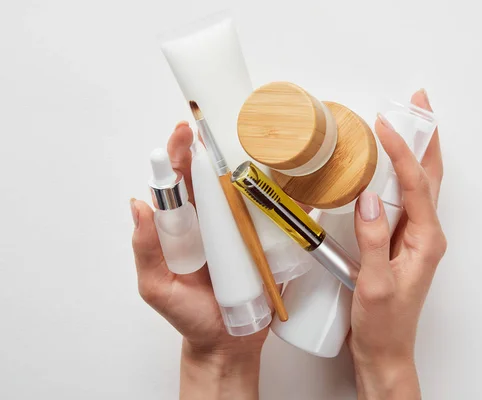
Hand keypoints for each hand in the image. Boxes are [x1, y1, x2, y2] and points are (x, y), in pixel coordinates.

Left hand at [130, 122, 266, 399]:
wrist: (227, 343)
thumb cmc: (189, 316)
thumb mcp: (157, 287)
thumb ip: (146, 250)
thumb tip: (138, 205)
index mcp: (182, 227)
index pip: (178, 183)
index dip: (177, 156)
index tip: (182, 132)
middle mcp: (211, 222)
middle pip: (212, 178)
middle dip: (214, 149)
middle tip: (220, 127)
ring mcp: (240, 230)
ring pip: (244, 190)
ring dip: (251, 165)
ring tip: (258, 143)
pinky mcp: (266, 243)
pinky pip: (274, 216)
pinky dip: (284, 198)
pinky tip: (292, 180)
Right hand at [349, 90, 445, 399]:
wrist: (384, 350)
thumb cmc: (383, 324)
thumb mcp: (375, 284)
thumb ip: (372, 242)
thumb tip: (369, 200)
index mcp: (425, 240)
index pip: (414, 185)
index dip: (400, 152)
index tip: (385, 125)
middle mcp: (425, 234)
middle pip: (429, 174)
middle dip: (426, 136)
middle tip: (419, 104)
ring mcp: (414, 236)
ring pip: (419, 183)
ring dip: (416, 150)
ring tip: (409, 122)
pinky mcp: (400, 241)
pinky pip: (405, 198)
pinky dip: (401, 172)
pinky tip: (389, 165)